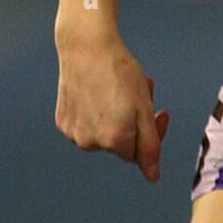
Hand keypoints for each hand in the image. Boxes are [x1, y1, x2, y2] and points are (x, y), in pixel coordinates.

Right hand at [55, 31, 169, 182]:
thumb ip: (149, 145)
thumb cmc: (119, 71)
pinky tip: (97, 90)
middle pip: (121, 142)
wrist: (86, 47)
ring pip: (103, 133)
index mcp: (115, 139)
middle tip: (138, 94)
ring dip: (115, 116)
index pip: (139, 152)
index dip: (152, 131)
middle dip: (134, 121)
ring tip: (116, 88)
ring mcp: (74, 133)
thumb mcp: (144, 106)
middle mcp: (91, 142)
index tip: (159, 111)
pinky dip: (95, 112)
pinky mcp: (63, 121)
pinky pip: (86, 124)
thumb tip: (152, 176)